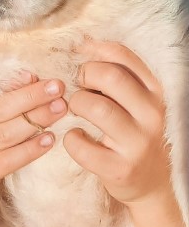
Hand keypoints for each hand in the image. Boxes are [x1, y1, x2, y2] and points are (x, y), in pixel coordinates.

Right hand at [0, 72, 66, 226]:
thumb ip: (6, 102)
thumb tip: (31, 78)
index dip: (12, 83)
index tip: (33, 75)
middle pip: (0, 109)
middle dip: (31, 96)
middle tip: (58, 87)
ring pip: (5, 133)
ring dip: (35, 119)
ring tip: (60, 108)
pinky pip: (5, 162)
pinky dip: (28, 150)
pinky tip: (49, 140)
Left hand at [63, 40, 188, 226]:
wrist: (151, 182)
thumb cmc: (134, 131)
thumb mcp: (136, 100)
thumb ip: (116, 74)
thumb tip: (82, 44)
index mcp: (155, 91)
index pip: (123, 55)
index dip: (94, 50)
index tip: (79, 56)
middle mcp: (151, 114)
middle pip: (110, 76)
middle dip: (84, 74)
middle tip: (77, 85)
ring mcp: (137, 142)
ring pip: (96, 107)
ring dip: (76, 103)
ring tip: (76, 109)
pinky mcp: (120, 168)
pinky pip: (82, 145)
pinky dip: (71, 138)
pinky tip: (76, 137)